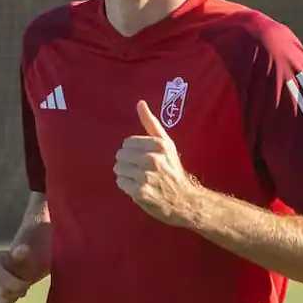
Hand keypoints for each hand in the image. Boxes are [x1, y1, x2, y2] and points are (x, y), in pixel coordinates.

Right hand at [0, 244, 45, 302]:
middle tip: (22, 290)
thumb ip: (22, 253)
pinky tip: (7, 300)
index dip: (17, 285)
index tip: (27, 285)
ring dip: (13, 300)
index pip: (0, 279)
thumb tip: (24, 249)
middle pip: (2, 292)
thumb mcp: (21, 257)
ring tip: (14, 293)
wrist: (8, 273)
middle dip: (17, 292)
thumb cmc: (16, 264)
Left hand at [114, 100, 199, 225]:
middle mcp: (153, 159)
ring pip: (119, 169)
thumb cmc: (172, 169)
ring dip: (126, 174)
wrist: (184, 200)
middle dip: (127, 162)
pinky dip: (126, 186)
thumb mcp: (166, 144)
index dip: (132, 151)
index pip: (127, 143)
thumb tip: (140, 103)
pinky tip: (137, 187)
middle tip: (140, 170)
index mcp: (159, 145)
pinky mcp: (141, 192)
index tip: (142, 158)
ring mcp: (146, 177)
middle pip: (121, 155)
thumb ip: (151, 123)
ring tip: (138, 178)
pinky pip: (121, 183)